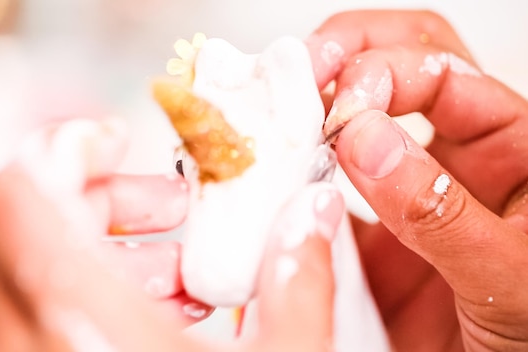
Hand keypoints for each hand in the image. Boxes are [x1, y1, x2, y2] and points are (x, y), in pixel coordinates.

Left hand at [0, 118, 343, 350]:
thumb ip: (298, 283)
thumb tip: (311, 221)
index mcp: (81, 317)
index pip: (23, 192)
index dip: (65, 148)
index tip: (114, 142)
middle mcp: (35, 336)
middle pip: (34, 219)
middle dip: (109, 200)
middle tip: (171, 212)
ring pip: (39, 267)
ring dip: (109, 250)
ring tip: (181, 276)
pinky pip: (45, 311)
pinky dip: (99, 292)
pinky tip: (165, 319)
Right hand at [307, 10, 527, 350]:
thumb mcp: (510, 274)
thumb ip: (439, 209)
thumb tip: (366, 141)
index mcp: (512, 149)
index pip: (443, 73)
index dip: (385, 73)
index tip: (342, 112)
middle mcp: (456, 160)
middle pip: (402, 64)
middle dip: (348, 52)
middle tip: (303, 69)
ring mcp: (407, 194)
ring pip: (357, 121)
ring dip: (316, 105)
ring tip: (281, 113)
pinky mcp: (371, 237)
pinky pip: (326, 193)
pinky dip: (296, 180)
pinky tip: (278, 180)